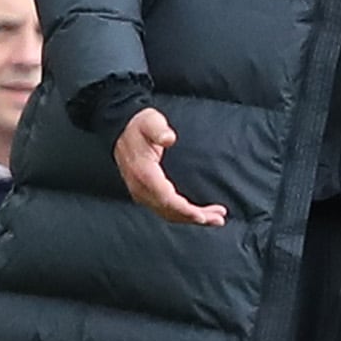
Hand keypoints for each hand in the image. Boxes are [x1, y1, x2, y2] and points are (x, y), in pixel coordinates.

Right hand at [114, 107, 226, 225]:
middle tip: (218, 219)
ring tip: (215, 218)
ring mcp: (143, 193)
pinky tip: (198, 215)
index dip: (184, 210)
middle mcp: (141, 188)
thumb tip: (169, 138)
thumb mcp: (150, 121)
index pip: (165, 198)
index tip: (201, 216)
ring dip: (192, 218)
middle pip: (170, 211)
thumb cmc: (140, 126)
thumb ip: (159, 130)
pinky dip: (183, 215)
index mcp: (144, 173)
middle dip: (195, 217)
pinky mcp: (147, 194)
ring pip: (169, 213)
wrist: (122, 131)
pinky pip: (166, 210)